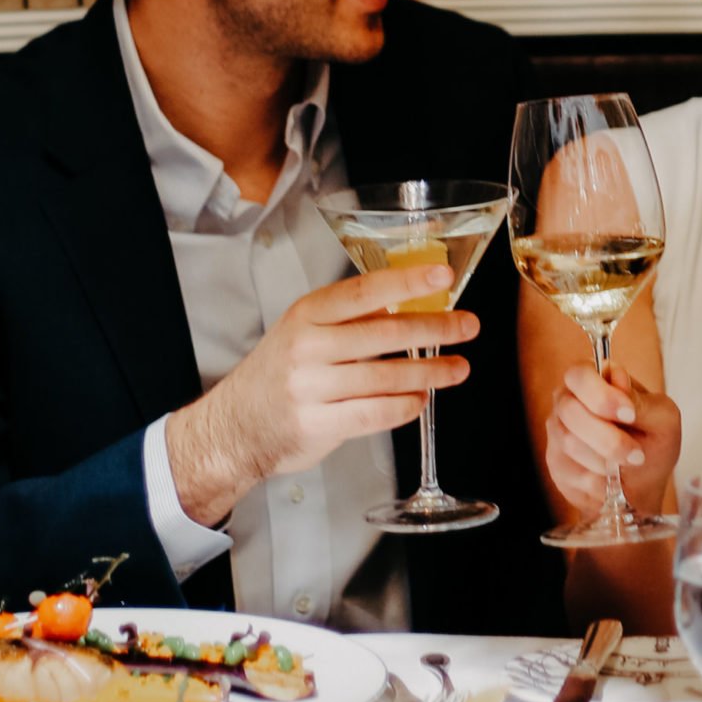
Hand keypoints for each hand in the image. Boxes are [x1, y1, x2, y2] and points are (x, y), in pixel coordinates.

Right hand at [165, 263, 475, 523]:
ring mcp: (310, 388)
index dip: (406, 281)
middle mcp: (308, 347)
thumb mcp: (304, 331)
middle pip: (383, 333)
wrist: (235, 427)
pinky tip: (422, 400)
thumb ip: (350, 318)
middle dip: (434, 328)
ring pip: (385, 377)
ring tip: (458, 368)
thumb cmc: (279, 374)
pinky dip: (404, 407)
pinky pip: (373, 415)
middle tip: (467, 326)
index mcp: (307, 314)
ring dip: (430, 372)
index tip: (442, 275)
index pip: (364, 290)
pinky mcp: (317, 425)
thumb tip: (407, 300)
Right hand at [545, 361, 680, 520]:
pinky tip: (612, 478)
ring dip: (606, 460)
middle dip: (607, 438)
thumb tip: (618, 382)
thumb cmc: (654, 443)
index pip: (581, 375)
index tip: (629, 415)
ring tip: (628, 464)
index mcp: (595, 377)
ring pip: (570, 444)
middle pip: (571, 411)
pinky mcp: (555, 461)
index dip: (602, 396)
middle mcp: (569, 398)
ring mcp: (558, 430)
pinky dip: (598, 479)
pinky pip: (569, 472)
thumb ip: (641, 400)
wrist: (643, 484)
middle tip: (637, 455)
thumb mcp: (662, 419)